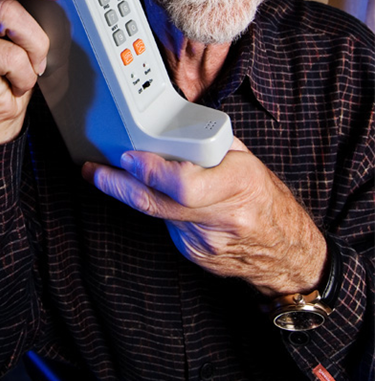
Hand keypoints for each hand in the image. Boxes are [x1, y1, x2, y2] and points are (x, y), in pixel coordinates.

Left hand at [82, 142, 326, 296]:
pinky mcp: (196, 255)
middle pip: (157, 202)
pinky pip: (167, 226)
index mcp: (239, 183)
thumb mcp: (245, 160)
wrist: (286, 251)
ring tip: (115, 175)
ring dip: (136, 192)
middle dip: (118, 184)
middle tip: (95, 170)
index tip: (128, 156)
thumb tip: (170, 124)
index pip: (185, 184)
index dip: (151, 171)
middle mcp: (221, 216)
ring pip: (157, 213)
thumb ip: (207, 144)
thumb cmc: (265, 197)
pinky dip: (161, 209)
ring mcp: (206, 241)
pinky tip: (166, 201)